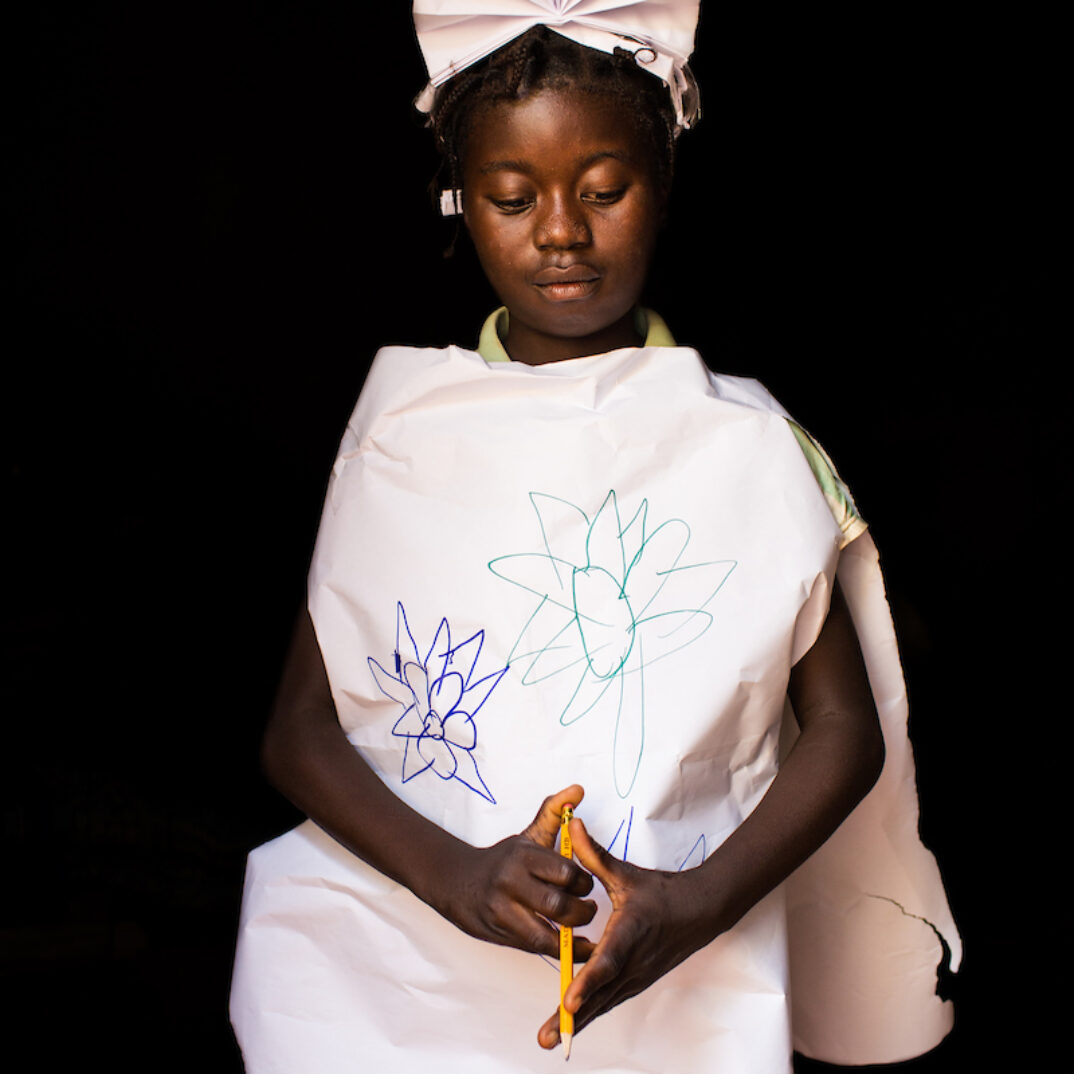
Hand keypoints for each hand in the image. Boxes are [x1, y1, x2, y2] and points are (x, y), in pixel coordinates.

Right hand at [430, 785, 597, 958]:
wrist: (458, 882)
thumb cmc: (503, 860)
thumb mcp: (528, 835)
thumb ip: (555, 813)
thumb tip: (578, 789)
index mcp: (523, 856)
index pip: (565, 872)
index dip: (583, 881)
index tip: (586, 884)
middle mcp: (511, 882)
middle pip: (558, 904)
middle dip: (582, 911)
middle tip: (589, 908)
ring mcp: (503, 910)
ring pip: (547, 932)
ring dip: (572, 936)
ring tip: (583, 932)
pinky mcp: (501, 932)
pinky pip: (536, 947)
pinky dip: (558, 950)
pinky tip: (571, 947)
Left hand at [537, 815, 724, 1049]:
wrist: (700, 911)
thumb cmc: (662, 893)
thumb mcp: (627, 874)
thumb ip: (595, 854)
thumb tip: (572, 826)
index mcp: (630, 932)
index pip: (607, 961)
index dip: (588, 982)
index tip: (568, 1000)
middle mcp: (633, 961)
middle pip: (600, 994)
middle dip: (572, 1018)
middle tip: (547, 1038)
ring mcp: (635, 976)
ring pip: (602, 1003)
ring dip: (577, 1023)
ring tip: (550, 1039)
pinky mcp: (634, 982)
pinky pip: (609, 1001)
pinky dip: (590, 1015)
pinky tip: (570, 1027)